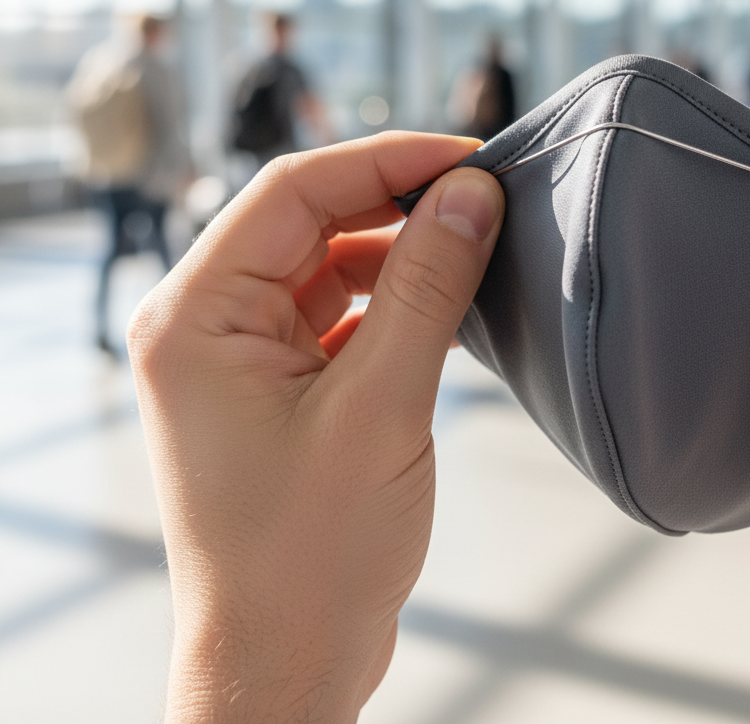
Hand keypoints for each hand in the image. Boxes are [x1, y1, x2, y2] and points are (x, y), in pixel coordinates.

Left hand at [129, 133, 503, 721]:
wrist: (288, 665)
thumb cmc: (309, 558)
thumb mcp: (381, 407)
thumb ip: (426, 288)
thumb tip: (469, 195)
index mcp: (196, 316)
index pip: (292, 192)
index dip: (384, 161)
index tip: (463, 155)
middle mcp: (206, 325)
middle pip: (309, 222)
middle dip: (396, 204)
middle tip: (481, 198)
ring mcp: (242, 357)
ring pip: (329, 266)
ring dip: (401, 255)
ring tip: (473, 252)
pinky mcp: (279, 387)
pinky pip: (340, 315)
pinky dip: (394, 304)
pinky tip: (446, 307)